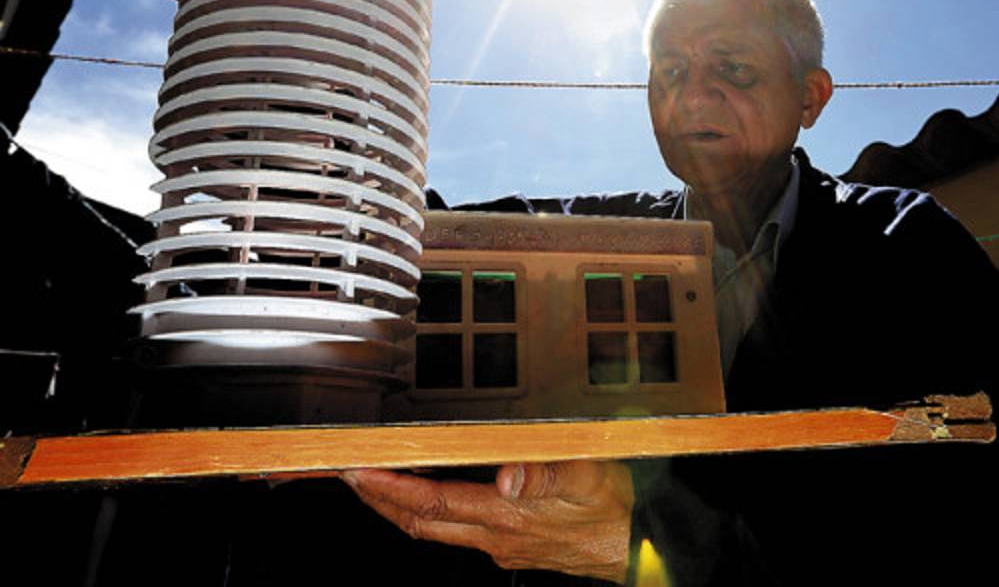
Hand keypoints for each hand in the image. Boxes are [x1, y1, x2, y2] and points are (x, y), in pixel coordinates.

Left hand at [342, 460, 633, 582]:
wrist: (636, 543)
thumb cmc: (613, 507)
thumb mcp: (588, 478)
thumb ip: (547, 473)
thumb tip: (508, 476)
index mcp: (504, 515)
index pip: (431, 501)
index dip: (388, 487)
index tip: (356, 470)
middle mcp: (494, 534)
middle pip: (418, 521)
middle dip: (377, 500)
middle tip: (347, 474)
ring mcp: (498, 543)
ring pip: (432, 529)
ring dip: (397, 507)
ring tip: (372, 482)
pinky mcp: (510, 543)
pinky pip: (454, 528)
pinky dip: (428, 509)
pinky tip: (428, 493)